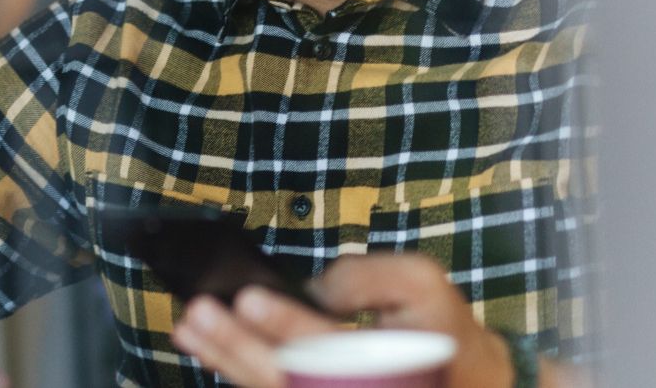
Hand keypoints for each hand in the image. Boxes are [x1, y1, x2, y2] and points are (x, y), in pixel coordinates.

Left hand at [170, 253, 513, 387]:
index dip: (286, 322)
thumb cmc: (442, 329)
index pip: (329, 347)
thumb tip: (311, 289)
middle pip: (286, 376)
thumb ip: (367, 277)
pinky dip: (236, 372)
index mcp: (388, 365)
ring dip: (226, 359)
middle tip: (201, 312)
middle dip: (239, 343)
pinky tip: (208, 350)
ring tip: (189, 329)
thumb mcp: (421, 284)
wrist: (467, 382)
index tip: (249, 296)